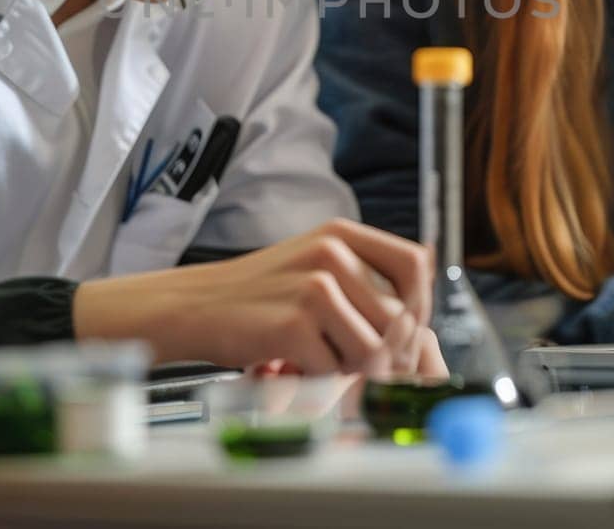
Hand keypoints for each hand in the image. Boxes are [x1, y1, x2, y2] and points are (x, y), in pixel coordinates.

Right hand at [74, 218, 434, 374]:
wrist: (194, 305)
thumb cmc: (258, 294)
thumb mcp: (314, 264)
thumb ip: (363, 278)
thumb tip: (418, 313)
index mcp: (341, 235)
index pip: (415, 264)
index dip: (420, 303)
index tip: (404, 328)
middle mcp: (331, 255)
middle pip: (398, 319)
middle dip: (384, 352)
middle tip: (352, 361)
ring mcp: (312, 288)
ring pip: (372, 350)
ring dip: (350, 368)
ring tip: (318, 358)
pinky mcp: (293, 325)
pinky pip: (333, 370)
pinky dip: (316, 378)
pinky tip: (292, 363)